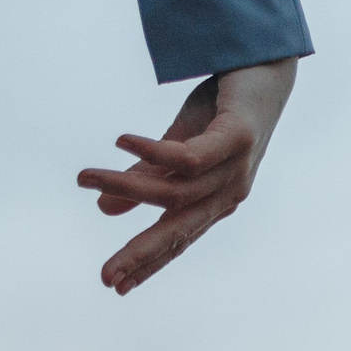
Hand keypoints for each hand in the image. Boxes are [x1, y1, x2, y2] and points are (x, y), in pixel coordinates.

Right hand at [76, 57, 297, 294]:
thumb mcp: (177, 145)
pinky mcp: (239, 137)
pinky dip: (154, 151)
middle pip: (179, 230)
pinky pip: (191, 155)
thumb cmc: (221, 109)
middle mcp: (228, 192)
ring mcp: (236, 168)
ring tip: (85, 178)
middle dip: (142, 254)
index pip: (178, 240)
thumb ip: (148, 178)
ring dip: (128, 187)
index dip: (148, 264)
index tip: (115, 286)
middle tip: (107, 275)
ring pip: (176, 191)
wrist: (264, 64)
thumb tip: (105, 212)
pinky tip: (122, 142)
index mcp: (214, 200)